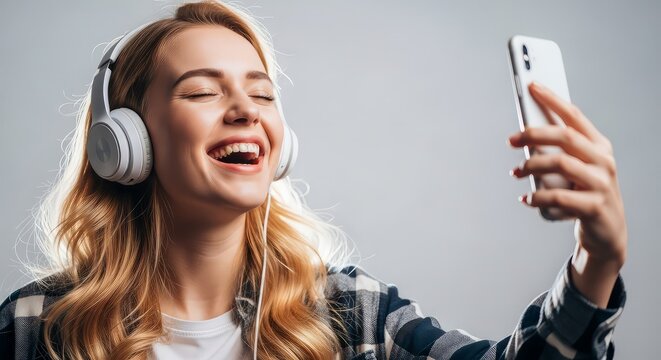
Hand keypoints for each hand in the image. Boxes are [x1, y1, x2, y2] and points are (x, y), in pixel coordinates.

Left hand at [508, 82, 626, 306]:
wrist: (608, 234)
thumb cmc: (585, 195)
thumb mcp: (577, 170)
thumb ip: (559, 153)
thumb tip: (525, 134)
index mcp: (599, 146)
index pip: (574, 116)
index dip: (552, 99)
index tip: (531, 86)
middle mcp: (603, 161)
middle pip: (565, 137)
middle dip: (533, 133)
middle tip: (510, 140)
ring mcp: (601, 184)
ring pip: (561, 164)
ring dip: (531, 166)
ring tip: (516, 172)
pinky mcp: (594, 207)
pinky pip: (558, 197)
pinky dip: (536, 198)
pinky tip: (526, 199)